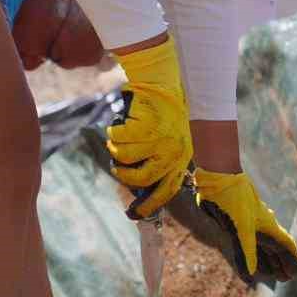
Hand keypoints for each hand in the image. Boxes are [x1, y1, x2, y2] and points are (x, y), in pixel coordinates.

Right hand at [107, 37, 193, 218]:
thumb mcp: (172, 139)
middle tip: (119, 165)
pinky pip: (118, 137)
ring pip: (125, 156)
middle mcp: (174, 151)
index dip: (150, 205)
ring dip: (116, 146)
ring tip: (121, 136)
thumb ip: (160, 162)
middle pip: (140, 179)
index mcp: (182, 157)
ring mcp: (160, 138)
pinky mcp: (146, 125)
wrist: (163, 82)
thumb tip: (140, 191)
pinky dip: (114, 130)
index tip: (135, 214)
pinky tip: (122, 121)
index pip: (168, 189)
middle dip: (124, 174)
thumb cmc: (164, 113)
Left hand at [193, 168, 296, 280]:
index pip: (287, 247)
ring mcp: (249, 227)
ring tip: (273, 274)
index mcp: (269, 228)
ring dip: (269, 262)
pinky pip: (247, 247)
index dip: (292, 260)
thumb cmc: (234, 200)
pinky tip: (248, 265)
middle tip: (285, 278)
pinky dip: (251, 259)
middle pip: (277, 250)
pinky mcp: (235, 227)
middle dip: (281, 264)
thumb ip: (247, 251)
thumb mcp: (241, 227)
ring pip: (263, 248)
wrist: (219, 181)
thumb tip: (253, 274)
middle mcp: (262, 229)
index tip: (295, 273)